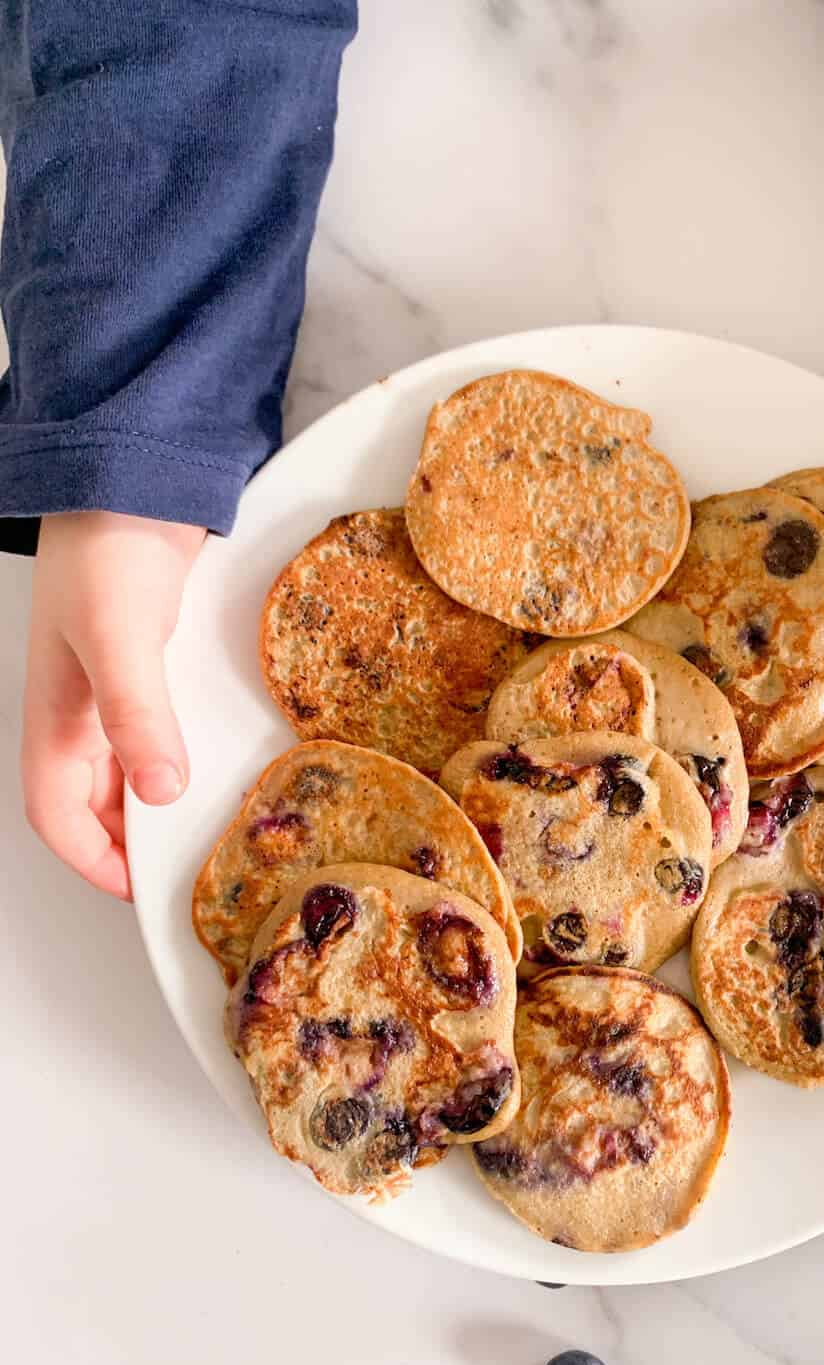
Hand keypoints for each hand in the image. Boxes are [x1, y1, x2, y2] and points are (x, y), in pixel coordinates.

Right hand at [22, 512, 206, 899]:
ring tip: (222, 829)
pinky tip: (224, 766)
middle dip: (139, 847)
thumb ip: (136, 714)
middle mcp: (84, 714)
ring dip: (166, 806)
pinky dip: (186, 760)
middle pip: (100, 807)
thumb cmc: (108, 545)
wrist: (136, 471)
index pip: (59, 819)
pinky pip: (163, 734)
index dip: (97, 864)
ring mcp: (119, 692)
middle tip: (201, 868)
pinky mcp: (156, 669)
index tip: (150, 891)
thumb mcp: (118, 636)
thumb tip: (158, 792)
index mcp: (56, 718)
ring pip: (134, 773)